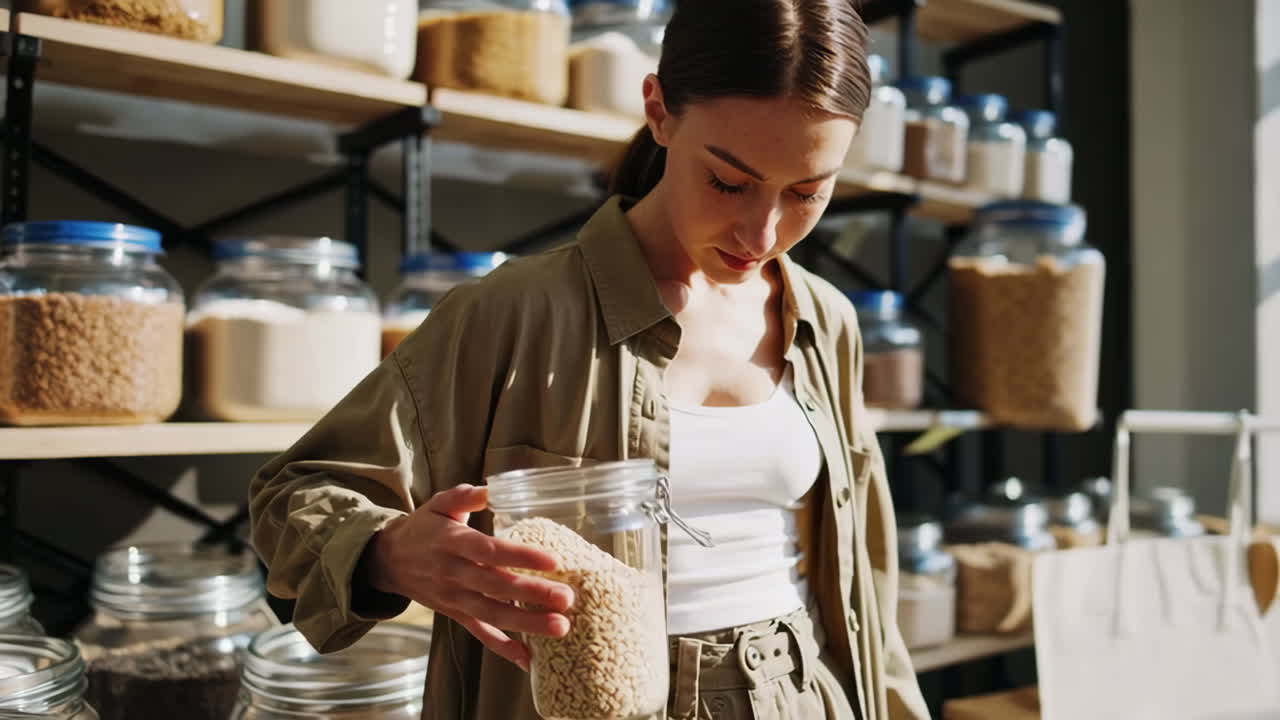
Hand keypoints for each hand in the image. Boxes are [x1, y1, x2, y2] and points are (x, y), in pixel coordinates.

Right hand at [362, 484, 573, 670]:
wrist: (389, 560)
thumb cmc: (424, 528)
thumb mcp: (439, 504)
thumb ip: (464, 496)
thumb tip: (491, 489)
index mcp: (452, 542)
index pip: (489, 551)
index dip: (521, 556)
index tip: (553, 560)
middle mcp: (454, 573)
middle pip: (496, 586)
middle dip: (533, 594)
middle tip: (566, 598)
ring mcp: (455, 598)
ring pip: (492, 614)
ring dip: (527, 624)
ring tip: (560, 626)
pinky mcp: (455, 614)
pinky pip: (480, 634)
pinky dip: (503, 648)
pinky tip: (529, 659)